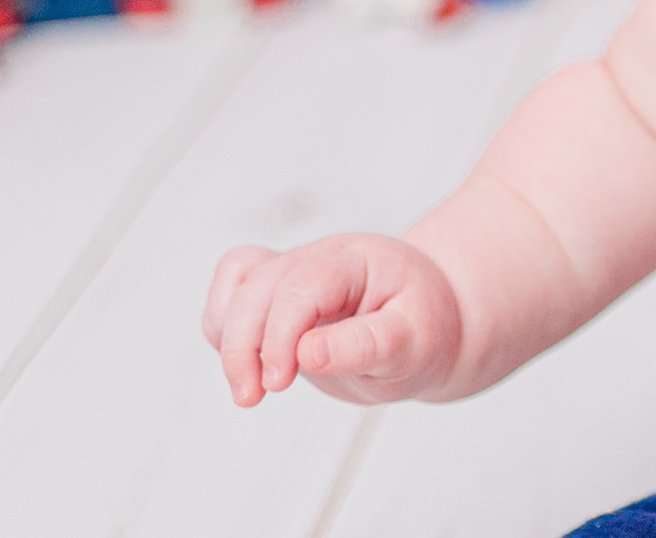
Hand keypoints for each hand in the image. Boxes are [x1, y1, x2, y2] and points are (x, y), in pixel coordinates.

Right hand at [201, 233, 462, 406]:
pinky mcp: (279, 290)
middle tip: (251, 398)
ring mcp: (297, 268)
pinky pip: (234, 290)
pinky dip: (224, 325)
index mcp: (359, 261)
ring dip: (229, 337)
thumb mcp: (414, 343)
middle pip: (260, 284)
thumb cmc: (425, 330)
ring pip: (239, 283)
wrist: (432, 320)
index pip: (302, 286)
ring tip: (248, 390)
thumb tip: (306, 353)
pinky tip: (246, 365)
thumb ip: (365, 345)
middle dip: (244, 344)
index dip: (280, 335)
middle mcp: (321, 256)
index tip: (278, 384)